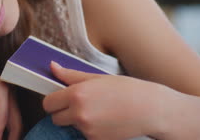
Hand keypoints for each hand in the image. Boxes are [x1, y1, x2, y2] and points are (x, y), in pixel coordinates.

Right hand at [0, 40, 21, 139]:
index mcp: (6, 99)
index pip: (14, 123)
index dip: (10, 138)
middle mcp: (10, 95)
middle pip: (18, 124)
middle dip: (12, 139)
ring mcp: (7, 92)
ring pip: (14, 120)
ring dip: (8, 137)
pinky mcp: (0, 90)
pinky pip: (3, 113)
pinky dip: (0, 128)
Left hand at [43, 62, 166, 139]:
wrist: (150, 110)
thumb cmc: (126, 90)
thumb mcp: (97, 78)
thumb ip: (70, 75)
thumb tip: (52, 67)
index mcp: (77, 95)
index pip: (48, 103)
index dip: (53, 100)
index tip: (60, 98)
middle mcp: (79, 114)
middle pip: (55, 118)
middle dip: (63, 112)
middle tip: (79, 103)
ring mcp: (87, 130)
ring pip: (71, 126)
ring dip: (77, 120)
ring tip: (99, 110)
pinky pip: (84, 135)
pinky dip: (90, 129)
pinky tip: (105, 120)